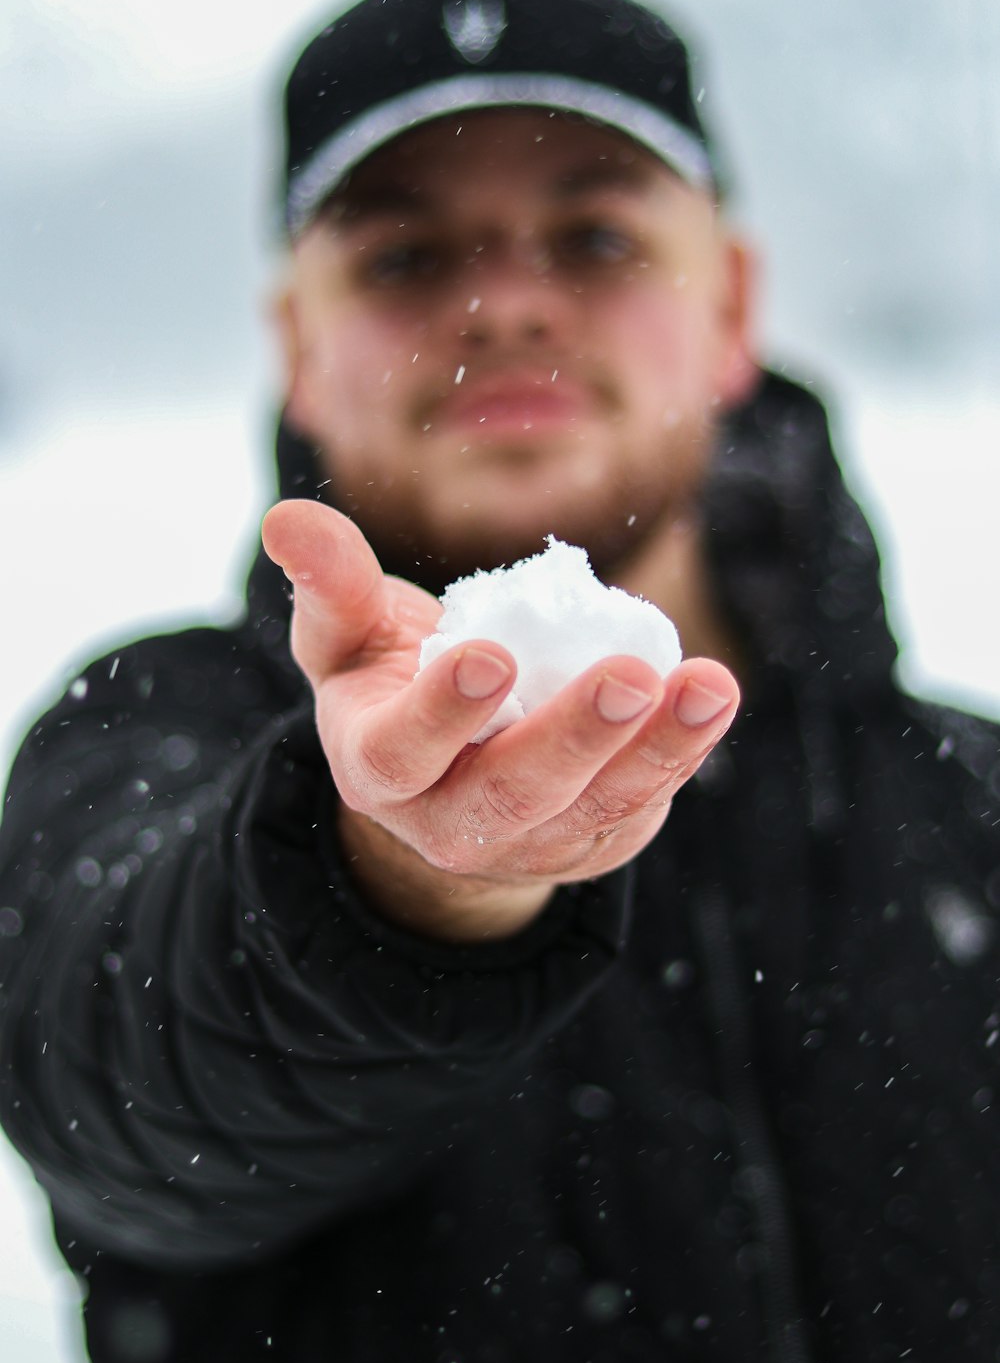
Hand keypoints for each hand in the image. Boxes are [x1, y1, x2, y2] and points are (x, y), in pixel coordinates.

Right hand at [261, 500, 738, 940]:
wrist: (443, 779)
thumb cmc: (389, 681)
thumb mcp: (348, 635)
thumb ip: (329, 582)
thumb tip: (288, 516)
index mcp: (379, 770)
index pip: (406, 751)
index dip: (444, 712)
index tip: (492, 656)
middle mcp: (450, 823)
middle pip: (514, 793)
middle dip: (576, 737)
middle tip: (631, 674)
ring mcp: (527, 845)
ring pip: (594, 807)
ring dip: (659, 749)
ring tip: (710, 686)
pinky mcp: (589, 846)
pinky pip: (638, 809)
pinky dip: (679, 758)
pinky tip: (710, 704)